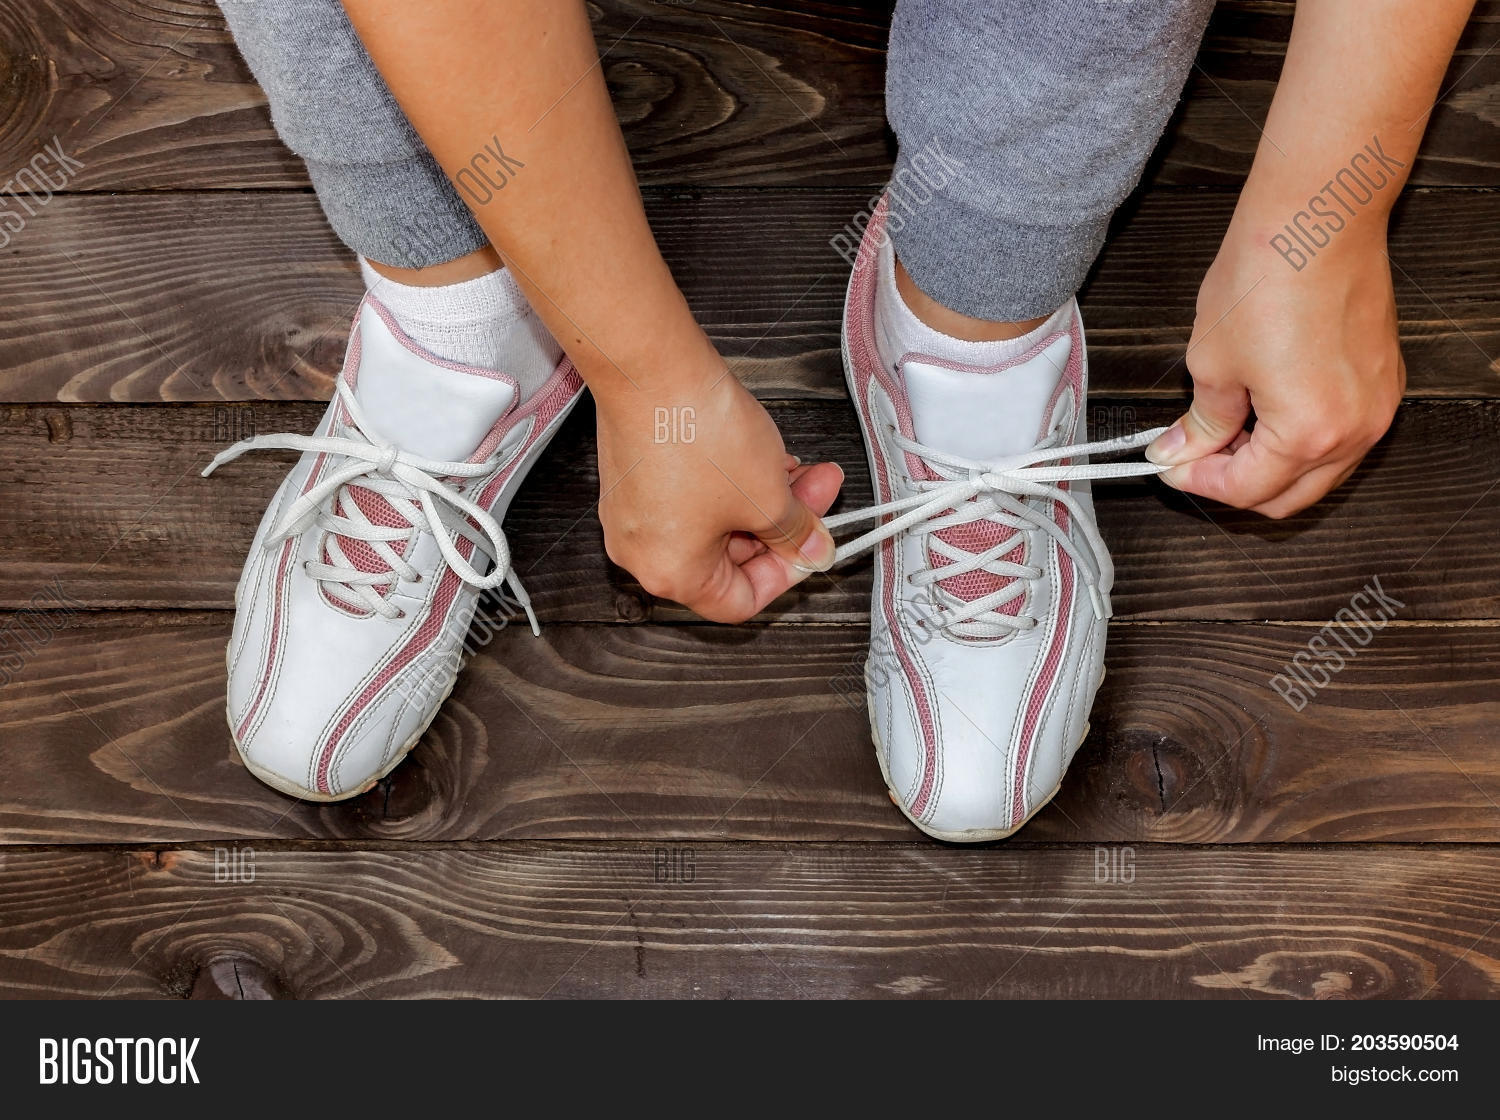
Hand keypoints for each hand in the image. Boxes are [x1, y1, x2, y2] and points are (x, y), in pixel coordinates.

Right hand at [596, 373, 843, 621]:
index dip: (786, 574)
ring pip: (713, 522)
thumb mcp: (768, 497)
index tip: (812, 545)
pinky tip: (760, 452)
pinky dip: (728, 481)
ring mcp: (633, 512)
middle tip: (817, 492)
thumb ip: (795, 534)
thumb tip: (813, 551)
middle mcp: (643, 552)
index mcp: (672, 574)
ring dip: (759, 498)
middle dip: (780, 524)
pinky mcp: (633, 476)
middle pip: (728, 558)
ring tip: (795, 465)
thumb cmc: (697, 434)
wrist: (651, 366)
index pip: (740, 601)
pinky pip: (690, 494)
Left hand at [1146, 221, 1405, 517]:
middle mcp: (1356, 431)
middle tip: (1193, 456)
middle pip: (1289, 496)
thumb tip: (1180, 450)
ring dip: (1271, 465)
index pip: (1246, 489)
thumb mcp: (1212, 362)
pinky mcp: (1384, 380)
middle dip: (1236, 483)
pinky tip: (1265, 410)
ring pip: (1320, 471)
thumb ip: (1201, 421)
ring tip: (1226, 431)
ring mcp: (1378, 406)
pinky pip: (1343, 435)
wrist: (1319, 217)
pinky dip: (1303, 439)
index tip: (1170, 464)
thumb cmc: (1268, 278)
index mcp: (1310, 434)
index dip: (1198, 481)